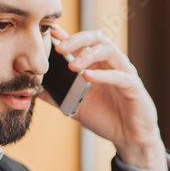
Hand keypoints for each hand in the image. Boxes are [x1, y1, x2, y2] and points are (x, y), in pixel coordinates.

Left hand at [49, 26, 167, 170]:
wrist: (129, 139)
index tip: (49, 31)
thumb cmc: (106, 119)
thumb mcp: (77, 106)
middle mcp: (112, 64)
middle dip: (77, 40)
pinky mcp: (134, 87)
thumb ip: (59, 95)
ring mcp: (124, 73)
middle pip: (97, 39)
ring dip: (88, 54)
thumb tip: (35, 89)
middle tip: (59, 48)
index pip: (83, 43)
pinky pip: (119, 76)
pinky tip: (87, 76)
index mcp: (99, 65)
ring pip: (109, 51)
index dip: (67, 35)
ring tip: (72, 65)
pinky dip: (102, 75)